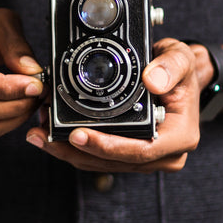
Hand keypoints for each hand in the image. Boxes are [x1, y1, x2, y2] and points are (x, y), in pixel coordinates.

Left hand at [25, 38, 200, 172]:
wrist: (179, 78)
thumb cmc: (181, 70)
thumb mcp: (181, 58)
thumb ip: (171, 66)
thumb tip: (152, 80)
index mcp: (180, 137)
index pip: (140, 150)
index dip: (106, 146)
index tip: (77, 134)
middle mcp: (165, 155)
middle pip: (114, 162)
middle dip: (76, 150)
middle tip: (44, 134)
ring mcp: (146, 158)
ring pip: (101, 164)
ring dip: (69, 152)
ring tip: (40, 133)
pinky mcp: (129, 156)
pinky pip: (100, 158)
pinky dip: (76, 148)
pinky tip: (52, 135)